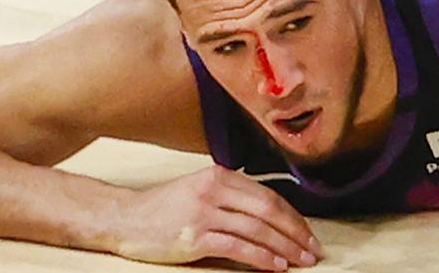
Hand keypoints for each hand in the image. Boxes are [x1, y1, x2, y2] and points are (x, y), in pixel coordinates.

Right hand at [112, 165, 322, 270]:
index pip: (268, 195)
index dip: (292, 215)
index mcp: (220, 175)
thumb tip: (270, 216)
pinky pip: (238, 247)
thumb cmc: (165, 207)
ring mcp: (204, 212)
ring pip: (257, 229)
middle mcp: (215, 189)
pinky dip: (261, 257)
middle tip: (313, 250)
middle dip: (296, 232)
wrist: (126, 218)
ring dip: (285, 247)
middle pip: (268, 210)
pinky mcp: (195, 236)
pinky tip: (276, 265)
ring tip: (301, 261)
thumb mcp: (201, 189)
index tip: (307, 232)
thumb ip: (231, 196)